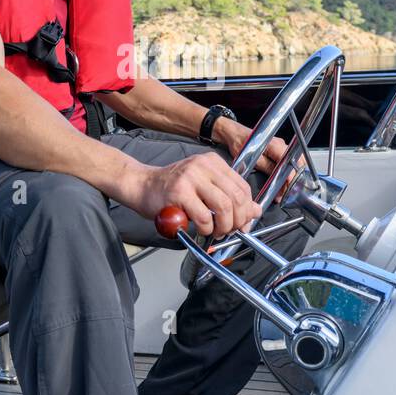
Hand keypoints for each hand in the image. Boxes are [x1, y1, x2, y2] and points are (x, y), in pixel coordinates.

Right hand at [127, 153, 261, 238]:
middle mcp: (203, 166)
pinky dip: (206, 229)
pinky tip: (201, 230)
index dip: (247, 209)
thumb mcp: (204, 188)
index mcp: (213, 162)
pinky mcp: (179, 192)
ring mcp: (191, 177)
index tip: (243, 222)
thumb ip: (228, 197)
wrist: (141, 186)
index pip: (243, 186)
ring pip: (223, 206)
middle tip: (230, 230)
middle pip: (235, 197)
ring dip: (223, 226)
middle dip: (238, 220)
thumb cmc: (171, 189)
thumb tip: (254, 211)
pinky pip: (203, 217)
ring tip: (216, 232)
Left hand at [214, 116, 296, 193]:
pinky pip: (289, 161)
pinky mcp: (279, 149)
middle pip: (296, 164)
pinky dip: (288, 172)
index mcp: (276, 145)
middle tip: (285, 193)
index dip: (291, 178)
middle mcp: (282, 144)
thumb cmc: (240, 144)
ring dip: (292, 177)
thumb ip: (268, 168)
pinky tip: (284, 182)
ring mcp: (281, 146)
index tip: (287, 190)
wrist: (234, 134)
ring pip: (294, 163)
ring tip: (284, 190)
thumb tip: (279, 179)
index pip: (291, 164)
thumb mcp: (253, 159)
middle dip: (293, 180)